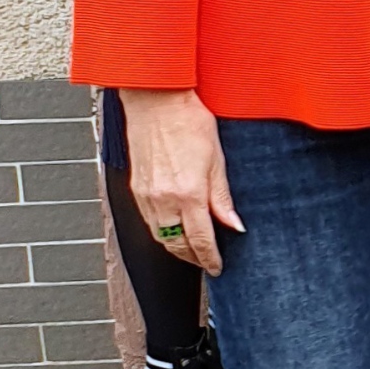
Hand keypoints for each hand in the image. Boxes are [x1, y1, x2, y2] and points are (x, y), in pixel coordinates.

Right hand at [120, 87, 242, 274]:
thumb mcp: (217, 159)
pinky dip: (162, 231)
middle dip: (192, 258)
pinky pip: (148, 222)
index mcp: (188, 194)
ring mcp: (145, 196)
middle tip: (207, 262)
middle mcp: (163, 200)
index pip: (199, 240)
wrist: (157, 100)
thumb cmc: (189, 121)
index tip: (218, 268)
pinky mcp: (135, 189)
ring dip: (176, 247)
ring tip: (192, 249)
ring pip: (159, 237)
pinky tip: (173, 228)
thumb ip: (223, 198)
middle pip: (176, 245)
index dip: (210, 258)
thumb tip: (234, 226)